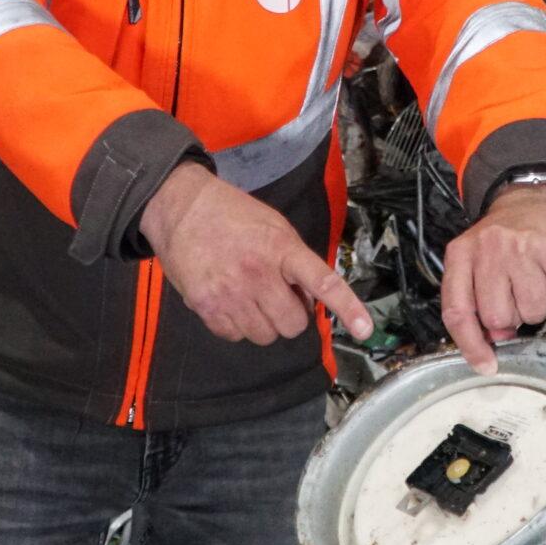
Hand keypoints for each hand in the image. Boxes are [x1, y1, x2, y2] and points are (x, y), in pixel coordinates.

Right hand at [139, 162, 373, 345]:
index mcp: (281, 248)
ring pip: (265, 336)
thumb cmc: (232, 215)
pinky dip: (237, 326)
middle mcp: (258, 274)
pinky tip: (229, 301)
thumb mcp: (274, 227)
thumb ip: (295, 261)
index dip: (347, 308)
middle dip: (290, 316)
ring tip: (250, 295)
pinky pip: (235, 336)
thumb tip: (309, 300)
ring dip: (263, 322)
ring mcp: (231, 293)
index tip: (365, 329)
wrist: (180, 208)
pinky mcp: (206, 307)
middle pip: (292, 324)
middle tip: (277, 295)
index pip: (322, 282)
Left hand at [441, 182, 545, 375]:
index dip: (470, 345)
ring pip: (532, 312)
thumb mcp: (476, 262)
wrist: (535, 199)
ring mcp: (522, 247)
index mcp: (461, 255)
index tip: (485, 364)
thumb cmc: (503, 239)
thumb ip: (475, 301)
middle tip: (514, 298)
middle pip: (497, 318)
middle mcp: (488, 249)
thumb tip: (494, 340)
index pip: (458, 311)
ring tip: (533, 283)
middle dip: (510, 319)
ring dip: (536, 307)